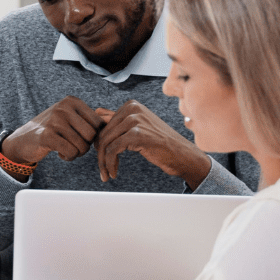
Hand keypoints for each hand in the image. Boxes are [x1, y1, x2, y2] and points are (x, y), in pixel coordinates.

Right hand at [0, 96, 105, 167]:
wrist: (22, 140)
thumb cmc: (51, 131)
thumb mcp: (69, 118)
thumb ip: (88, 120)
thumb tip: (114, 123)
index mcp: (72, 101)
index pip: (98, 123)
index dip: (93, 137)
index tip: (81, 140)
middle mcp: (64, 107)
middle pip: (92, 135)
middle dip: (85, 146)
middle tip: (73, 146)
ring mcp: (55, 120)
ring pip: (82, 145)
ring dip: (76, 153)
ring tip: (65, 149)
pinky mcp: (47, 135)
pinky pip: (71, 152)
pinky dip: (68, 157)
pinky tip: (59, 153)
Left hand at [94, 100, 211, 187]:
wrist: (182, 155)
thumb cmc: (161, 143)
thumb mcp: (138, 128)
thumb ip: (118, 120)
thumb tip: (97, 111)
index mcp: (131, 105)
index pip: (104, 126)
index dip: (101, 145)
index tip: (103, 158)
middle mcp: (132, 109)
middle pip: (103, 135)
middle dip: (100, 156)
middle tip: (103, 170)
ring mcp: (135, 120)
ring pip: (105, 143)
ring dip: (103, 163)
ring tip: (107, 174)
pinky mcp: (137, 134)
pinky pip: (112, 151)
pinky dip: (110, 164)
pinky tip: (114, 173)